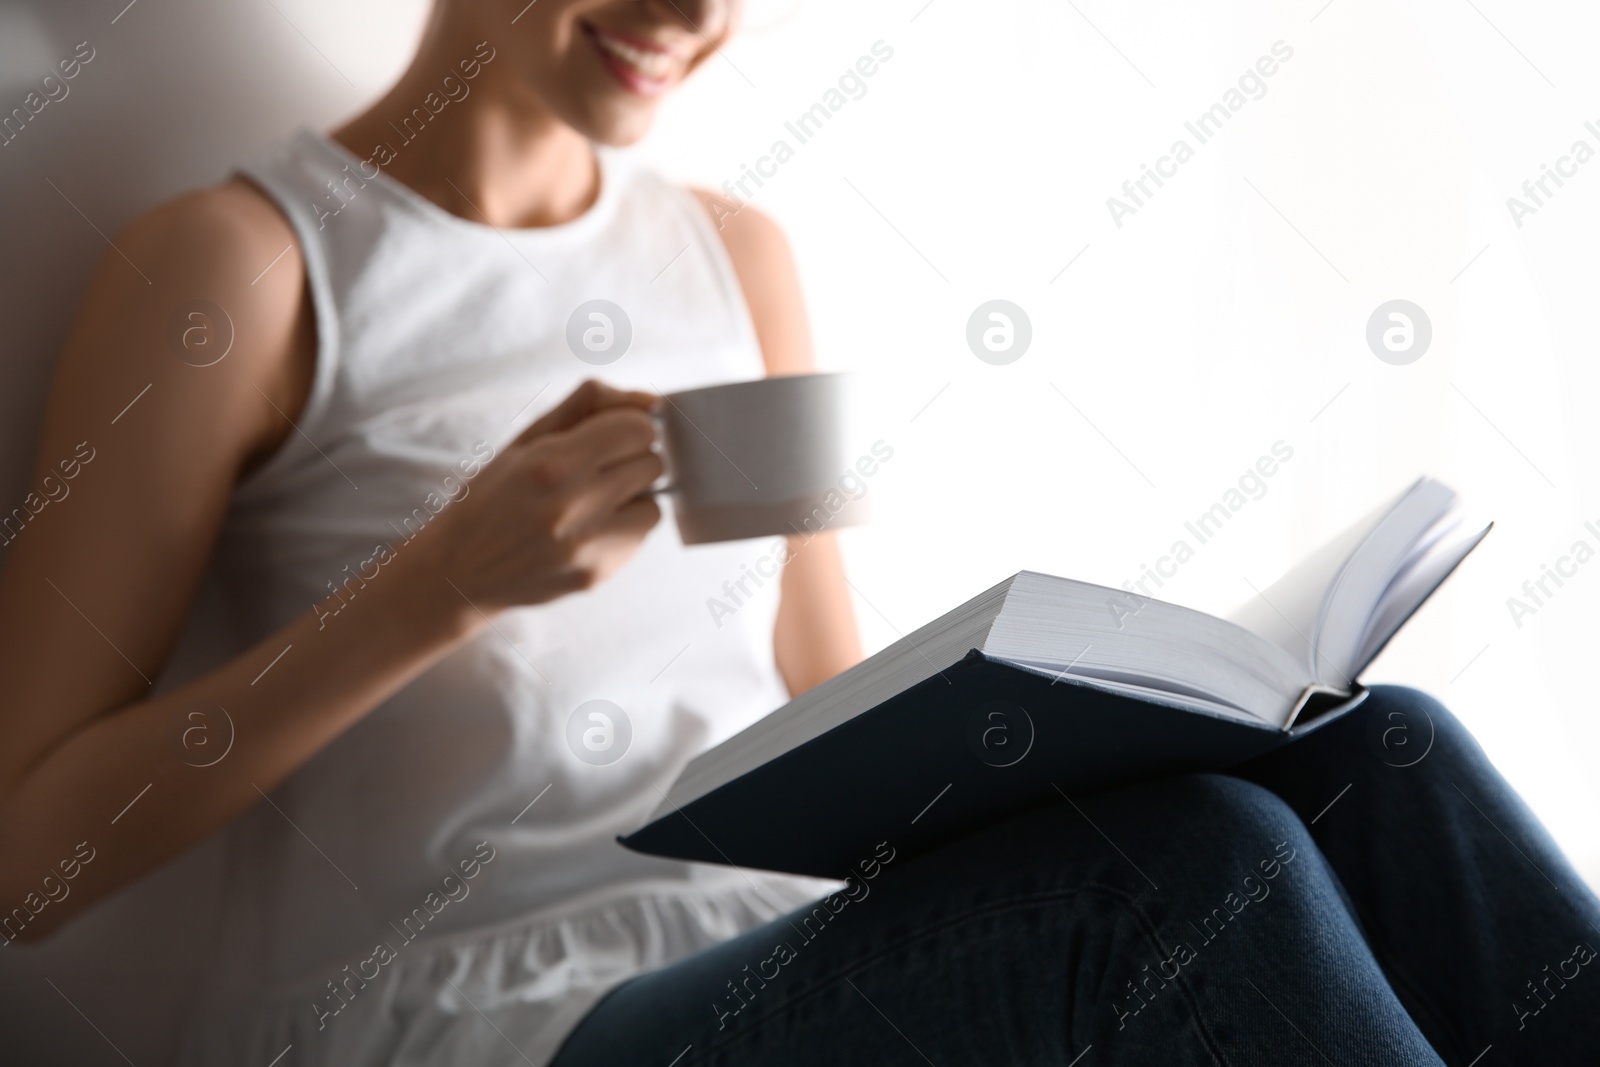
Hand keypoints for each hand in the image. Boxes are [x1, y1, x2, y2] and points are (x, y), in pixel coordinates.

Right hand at [402, 379, 663, 614]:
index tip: (607, 436)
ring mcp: (586, 546)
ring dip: (630, 500)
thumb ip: (589, 406)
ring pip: (653, 504)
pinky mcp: (596, 575)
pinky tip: (583, 531)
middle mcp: (572, 506)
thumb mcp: (528, 438)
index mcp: (552, 463)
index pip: (639, 429)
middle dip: (629, 461)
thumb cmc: (493, 496)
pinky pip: (639, 539)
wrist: (459, 571)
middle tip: (593, 471)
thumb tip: (651, 401)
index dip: (626, 427)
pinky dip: (621, 530)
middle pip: (652, 464)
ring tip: (588, 504)